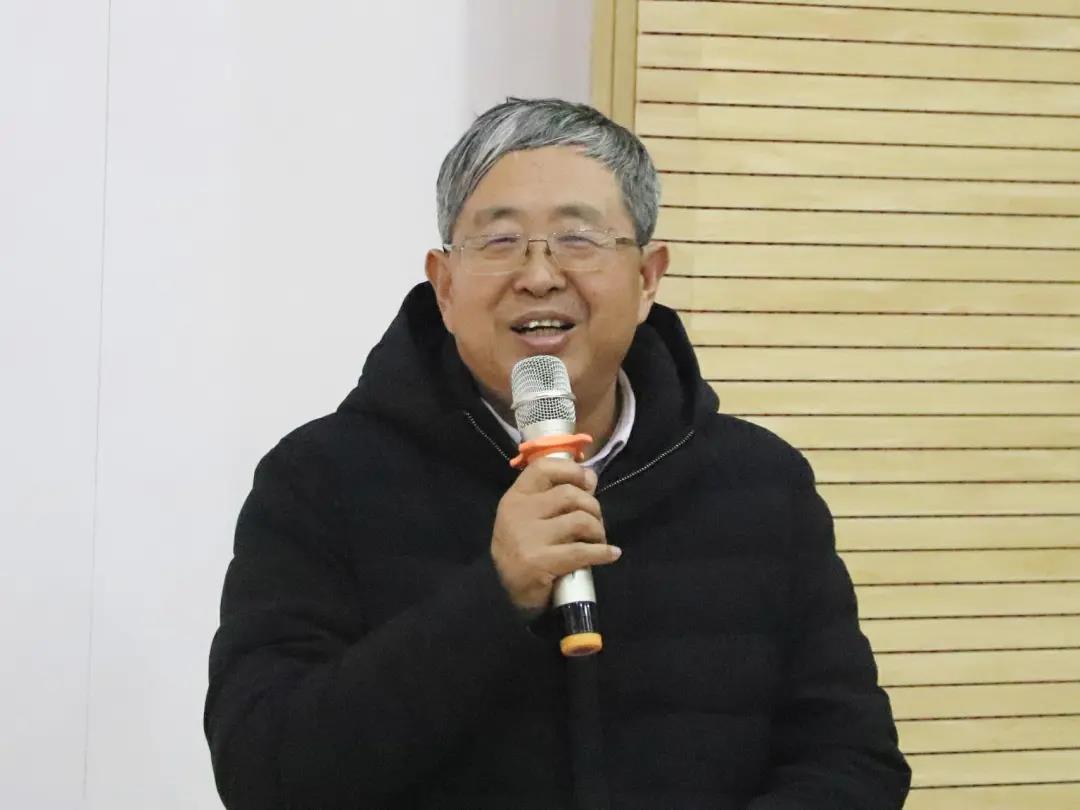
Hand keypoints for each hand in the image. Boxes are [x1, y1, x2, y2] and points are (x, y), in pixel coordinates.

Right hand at [490, 458, 620, 612]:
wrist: (509, 594)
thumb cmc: (526, 550)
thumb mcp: (532, 517)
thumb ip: (556, 496)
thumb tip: (591, 477)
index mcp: (516, 497)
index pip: (544, 467)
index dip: (572, 471)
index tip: (588, 482)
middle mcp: (518, 513)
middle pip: (569, 494)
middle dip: (592, 507)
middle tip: (595, 523)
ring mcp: (527, 538)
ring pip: (579, 520)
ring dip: (597, 530)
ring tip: (598, 540)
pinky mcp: (539, 562)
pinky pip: (582, 551)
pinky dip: (603, 552)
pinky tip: (611, 554)